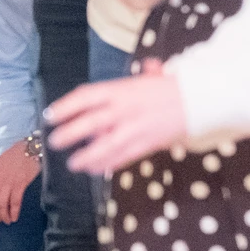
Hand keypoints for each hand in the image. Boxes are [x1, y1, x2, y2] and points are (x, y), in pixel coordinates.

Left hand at [45, 66, 183, 175]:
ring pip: (105, 145)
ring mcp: (136, 127)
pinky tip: (95, 169)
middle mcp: (125, 108)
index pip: (86, 97)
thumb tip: (99, 94)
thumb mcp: (142, 80)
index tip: (49, 115)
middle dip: (69, 134)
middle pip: (91, 122)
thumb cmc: (169, 89)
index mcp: (120, 89)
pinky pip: (123, 156)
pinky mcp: (147, 143)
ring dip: (87, 156)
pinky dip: (109, 164)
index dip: (65, 106)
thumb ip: (120, 87)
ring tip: (73, 164)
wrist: (199, 100)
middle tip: (54, 142)